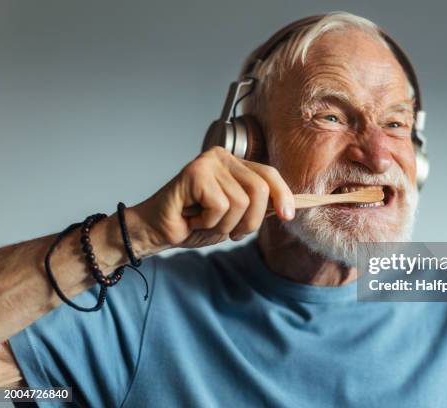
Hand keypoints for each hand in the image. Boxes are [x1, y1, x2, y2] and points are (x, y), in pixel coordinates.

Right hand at [129, 147, 294, 252]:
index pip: (270, 175)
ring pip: (241, 202)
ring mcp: (209, 162)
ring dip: (225, 224)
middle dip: (250, 221)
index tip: (288, 216)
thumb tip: (288, 208)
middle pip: (260, 189)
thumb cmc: (193, 224)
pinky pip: (220, 206)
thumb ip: (257, 208)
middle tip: (230, 232)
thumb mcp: (235, 217)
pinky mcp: (195, 172)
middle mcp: (223, 158)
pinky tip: (193, 218)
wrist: (157, 232)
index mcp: (236, 165)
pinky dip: (208, 222)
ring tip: (205, 222)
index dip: (283, 195)